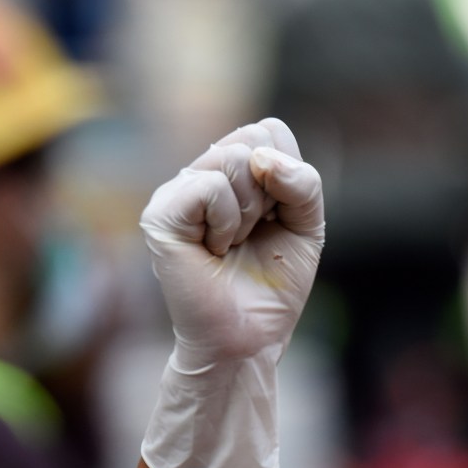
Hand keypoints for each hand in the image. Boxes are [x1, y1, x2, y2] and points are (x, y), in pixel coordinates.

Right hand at [139, 117, 324, 467]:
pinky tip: (213, 250)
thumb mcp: (307, 224)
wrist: (249, 337)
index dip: (286, 176)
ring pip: (232, 159)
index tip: (273, 218)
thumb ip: (303, 182)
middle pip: (252, 138)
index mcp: (229, 170)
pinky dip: (225, 222)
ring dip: (248, 213)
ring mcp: (176, 192)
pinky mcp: (161, 215)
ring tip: (230, 245)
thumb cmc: (272, 282)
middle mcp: (199, 174)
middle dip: (269, 193)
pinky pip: (209, 188)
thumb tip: (262, 158)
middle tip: (250, 234)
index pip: (269, 131)